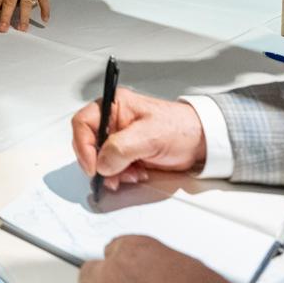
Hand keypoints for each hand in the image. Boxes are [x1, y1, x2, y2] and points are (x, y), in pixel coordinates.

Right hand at [71, 89, 205, 191]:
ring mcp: (118, 138)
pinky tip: (137, 175)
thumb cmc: (180, 128)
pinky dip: (120, 176)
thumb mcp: (150, 135)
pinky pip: (112, 168)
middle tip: (112, 175)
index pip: (83, 123)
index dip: (83, 146)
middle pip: (89, 144)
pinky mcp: (126, 153)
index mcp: (114, 106)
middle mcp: (113, 121)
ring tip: (131, 175)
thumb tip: (102, 163)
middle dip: (100, 163)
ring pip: (99, 160)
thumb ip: (121, 148)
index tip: (93, 166)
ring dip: (112, 173)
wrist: (200, 142)